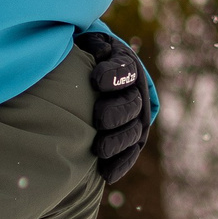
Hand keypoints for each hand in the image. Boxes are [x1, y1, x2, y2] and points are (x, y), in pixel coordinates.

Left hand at [75, 31, 149, 184]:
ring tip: (100, 149)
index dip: (114, 75)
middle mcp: (135, 93)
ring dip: (119, 141)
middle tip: (99, 119)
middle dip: (117, 112)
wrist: (86, 78)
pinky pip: (130, 154)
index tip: (95, 79)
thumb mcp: (85, 45)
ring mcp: (135, 118)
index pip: (125, 70)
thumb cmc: (81, 59)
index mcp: (125, 66)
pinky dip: (120, 164)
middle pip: (132, 105)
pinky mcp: (131, 139)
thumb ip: (89, 46)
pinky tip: (107, 173)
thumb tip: (90, 49)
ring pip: (134, 131)